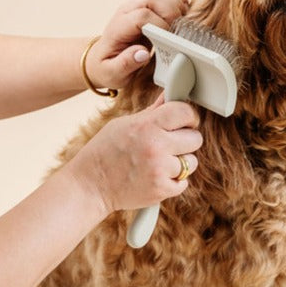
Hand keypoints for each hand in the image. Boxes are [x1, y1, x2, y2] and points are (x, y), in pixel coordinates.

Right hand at [72, 94, 202, 215]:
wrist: (90, 185)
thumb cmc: (104, 151)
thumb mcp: (124, 124)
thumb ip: (152, 112)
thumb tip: (170, 96)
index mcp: (146, 125)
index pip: (186, 112)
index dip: (188, 116)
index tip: (185, 121)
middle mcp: (156, 146)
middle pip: (195, 138)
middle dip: (185, 140)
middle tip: (169, 144)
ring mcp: (160, 170)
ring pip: (191, 162)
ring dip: (180, 162)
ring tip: (159, 162)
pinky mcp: (161, 190)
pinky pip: (184, 182)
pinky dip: (173, 181)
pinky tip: (156, 176)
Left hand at [85, 0, 189, 92]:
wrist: (103, 57)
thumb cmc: (109, 66)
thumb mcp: (112, 73)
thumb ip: (125, 65)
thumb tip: (143, 54)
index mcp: (119, 26)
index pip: (142, 15)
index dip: (160, 25)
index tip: (169, 41)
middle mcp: (127, 10)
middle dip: (171, 11)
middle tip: (178, 31)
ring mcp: (137, 3)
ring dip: (176, 3)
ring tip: (181, 23)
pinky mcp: (147, 2)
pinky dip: (178, 0)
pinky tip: (180, 17)